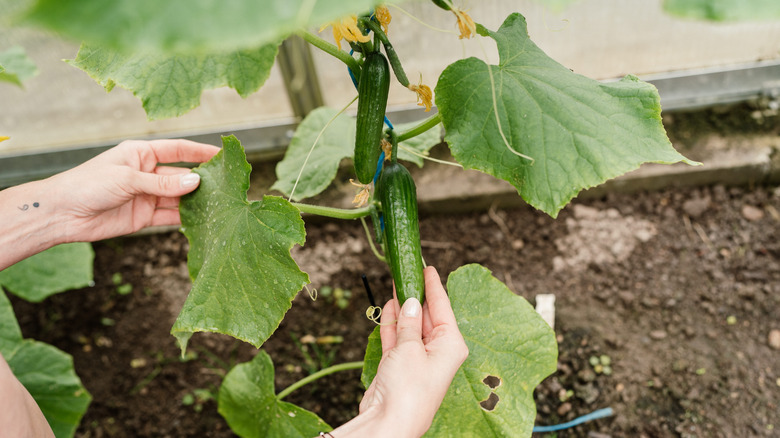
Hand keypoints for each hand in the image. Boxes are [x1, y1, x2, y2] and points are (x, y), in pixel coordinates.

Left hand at [0, 139, 218, 268]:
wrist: (62, 214)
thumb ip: (162, 183)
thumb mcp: (127, 179)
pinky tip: (201, 220)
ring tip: (218, 204)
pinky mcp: (144, 217)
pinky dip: (185, 219)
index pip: (178, 150)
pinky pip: (170, 217)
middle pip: (181, 175)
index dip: (200, 151)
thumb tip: (195, 181)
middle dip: (202, 180)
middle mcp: (147, 174)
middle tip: (226, 185)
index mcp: (141, 154)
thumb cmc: (88, 185)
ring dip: (196, 201)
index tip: (221, 154)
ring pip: (179, 198)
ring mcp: (147, 196)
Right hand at [331, 266, 468, 436]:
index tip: (427, 267)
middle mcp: (438, 351)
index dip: (434, 286)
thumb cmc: (408, 389)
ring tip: (397, 283)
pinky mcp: (400, 366)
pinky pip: (399, 337)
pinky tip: (390, 306)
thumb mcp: (410, 348)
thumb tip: (412, 301)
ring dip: (404, 306)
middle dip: (417, 294)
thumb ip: (410, 321)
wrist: (389, 421)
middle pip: (427, 315)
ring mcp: (418, 359)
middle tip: (407, 271)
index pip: (443, 307)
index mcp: (451, 345)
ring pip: (411, 325)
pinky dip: (394, 323)